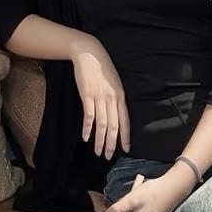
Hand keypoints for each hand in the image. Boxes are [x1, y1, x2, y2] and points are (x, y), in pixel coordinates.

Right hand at [71, 35, 130, 160]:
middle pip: (113, 126)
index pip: (125, 121)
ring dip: (99, 140)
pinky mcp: (87, 96)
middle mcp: (112, 99)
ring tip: (98, 152)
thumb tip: (117, 115)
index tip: (126, 149)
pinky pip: (89, 116)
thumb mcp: (115, 83)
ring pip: (101, 124)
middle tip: (109, 156)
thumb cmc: (103, 69)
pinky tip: (86, 137)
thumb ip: (116, 99)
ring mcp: (99, 98)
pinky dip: (87, 128)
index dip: (125, 136)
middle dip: (112, 143)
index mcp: (120, 96)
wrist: (89, 54)